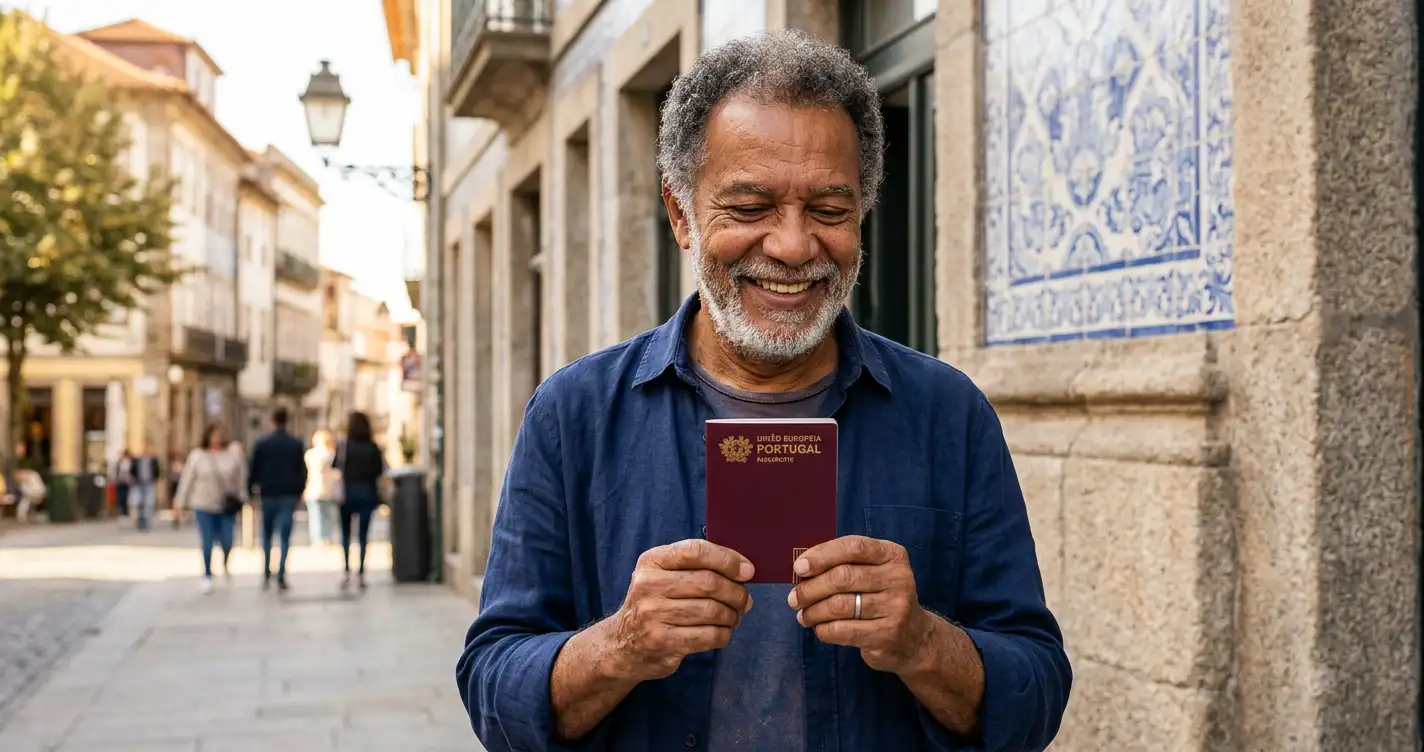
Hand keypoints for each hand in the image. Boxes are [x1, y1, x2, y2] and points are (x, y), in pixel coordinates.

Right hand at [606, 539, 754, 681]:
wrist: (623, 644)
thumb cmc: (655, 604)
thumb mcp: (663, 576)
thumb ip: (695, 567)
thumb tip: (743, 570)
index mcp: (652, 561)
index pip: (695, 551)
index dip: (727, 559)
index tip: (748, 571)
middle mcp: (648, 584)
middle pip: (708, 582)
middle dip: (736, 592)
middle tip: (745, 600)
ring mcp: (652, 614)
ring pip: (711, 610)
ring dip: (731, 615)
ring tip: (733, 617)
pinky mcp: (661, 641)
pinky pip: (707, 636)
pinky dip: (723, 634)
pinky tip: (722, 632)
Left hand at [787, 535, 930, 673]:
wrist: (914, 637)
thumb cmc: (881, 597)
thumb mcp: (872, 572)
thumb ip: (842, 564)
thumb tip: (801, 567)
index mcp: (892, 555)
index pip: (853, 547)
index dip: (822, 555)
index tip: (799, 567)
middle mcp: (898, 578)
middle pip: (842, 577)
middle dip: (810, 588)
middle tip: (794, 599)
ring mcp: (895, 607)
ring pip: (839, 605)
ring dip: (813, 611)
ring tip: (803, 615)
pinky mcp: (886, 634)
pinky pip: (842, 630)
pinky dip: (823, 630)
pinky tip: (819, 628)